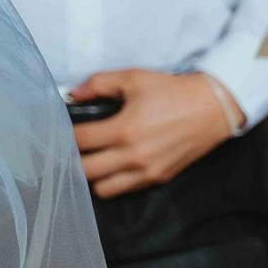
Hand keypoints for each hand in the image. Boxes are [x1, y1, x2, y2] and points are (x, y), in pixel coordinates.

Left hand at [71, 68, 240, 197]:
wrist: (213, 109)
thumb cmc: (171, 91)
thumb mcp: (133, 78)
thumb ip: (98, 84)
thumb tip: (72, 95)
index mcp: (124, 130)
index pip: (79, 141)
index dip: (62, 136)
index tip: (55, 131)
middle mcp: (133, 157)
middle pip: (85, 171)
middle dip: (71, 160)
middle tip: (69, 148)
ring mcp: (147, 172)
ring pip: (102, 190)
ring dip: (92, 176)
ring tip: (90, 160)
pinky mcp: (159, 179)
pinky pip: (125, 190)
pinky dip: (113, 182)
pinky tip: (111, 166)